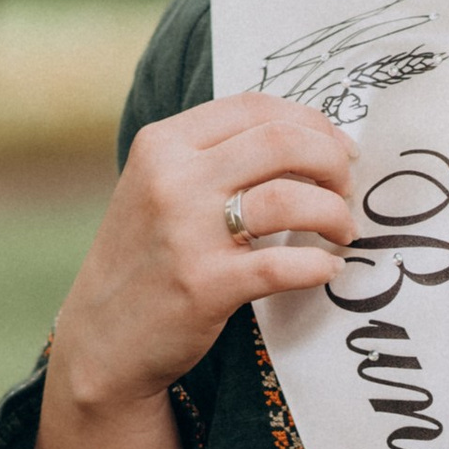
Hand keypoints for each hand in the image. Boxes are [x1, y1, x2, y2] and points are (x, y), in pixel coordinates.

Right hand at [48, 92, 359, 421]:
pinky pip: (285, 264)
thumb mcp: (156, 188)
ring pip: (291, 198)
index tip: (340, 148)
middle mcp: (171, 179)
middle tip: (347, 189)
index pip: (255, 107)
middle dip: (332, 162)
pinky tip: (327, 271)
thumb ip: (213, 158)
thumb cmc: (144, 261)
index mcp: (162, 144)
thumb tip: (305, 141)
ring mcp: (187, 233)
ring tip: (344, 231)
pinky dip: (319, 266)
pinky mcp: (205, 286)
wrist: (101, 341)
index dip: (312, 122)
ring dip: (335, 214)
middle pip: (282, 141)